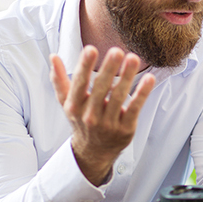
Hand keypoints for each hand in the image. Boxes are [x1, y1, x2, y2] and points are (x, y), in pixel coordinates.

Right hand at [49, 46, 155, 185]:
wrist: (93, 152)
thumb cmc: (81, 121)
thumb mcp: (67, 103)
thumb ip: (59, 80)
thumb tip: (53, 56)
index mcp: (74, 106)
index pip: (79, 83)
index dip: (84, 66)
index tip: (91, 49)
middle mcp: (90, 115)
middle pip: (101, 88)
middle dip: (109, 69)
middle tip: (116, 50)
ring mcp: (108, 123)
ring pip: (118, 96)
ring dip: (127, 76)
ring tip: (133, 58)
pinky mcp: (125, 129)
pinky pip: (135, 108)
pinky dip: (142, 93)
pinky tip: (149, 79)